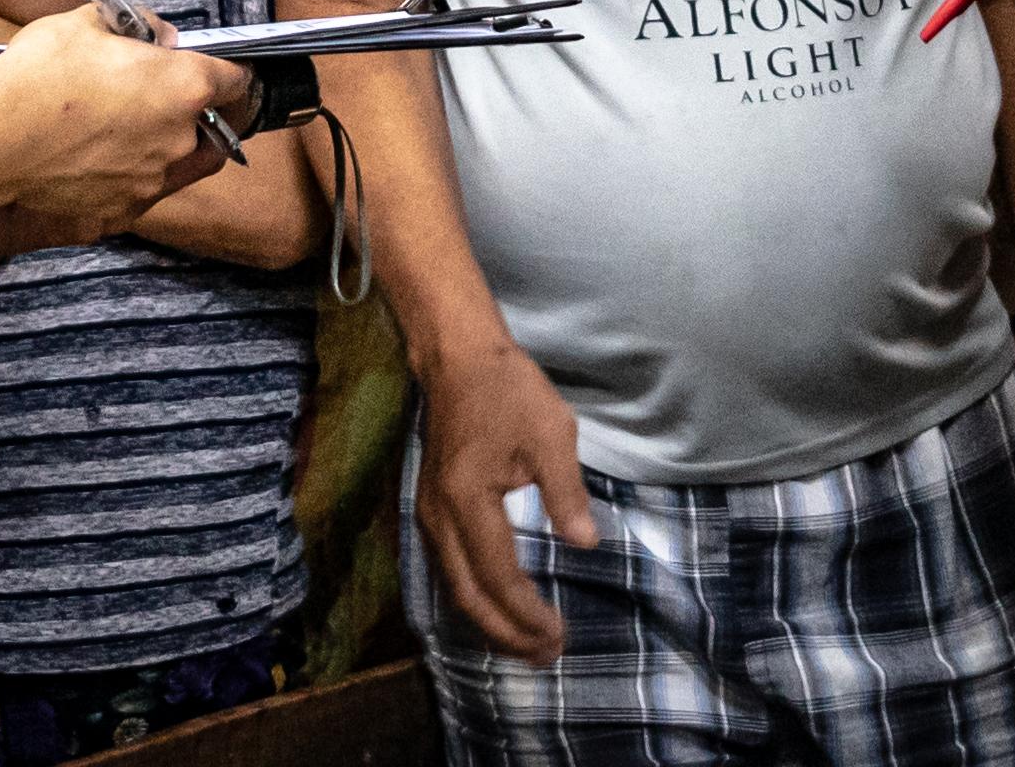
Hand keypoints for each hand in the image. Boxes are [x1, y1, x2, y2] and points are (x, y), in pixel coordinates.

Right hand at [0, 9, 249, 246]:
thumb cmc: (37, 77)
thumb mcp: (88, 22)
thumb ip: (138, 25)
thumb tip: (160, 38)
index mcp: (183, 88)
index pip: (235, 79)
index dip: (231, 70)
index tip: (224, 68)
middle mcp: (178, 140)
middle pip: (215, 127)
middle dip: (198, 111)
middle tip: (168, 97)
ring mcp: (151, 182)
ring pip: (181, 164)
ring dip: (169, 145)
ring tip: (131, 128)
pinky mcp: (120, 212)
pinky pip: (143, 190)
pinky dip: (135, 174)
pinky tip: (104, 158)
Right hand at [414, 337, 597, 662]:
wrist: (458, 356)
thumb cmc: (508, 390)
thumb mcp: (551, 433)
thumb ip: (566, 492)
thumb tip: (585, 544)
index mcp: (468, 502)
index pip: (499, 576)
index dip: (528, 612)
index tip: (559, 635)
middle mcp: (439, 517)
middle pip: (469, 595)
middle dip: (506, 633)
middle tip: (545, 657)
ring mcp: (429, 513)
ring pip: (454, 586)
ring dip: (490, 621)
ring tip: (526, 644)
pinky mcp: (431, 506)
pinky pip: (450, 568)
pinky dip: (476, 596)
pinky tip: (498, 605)